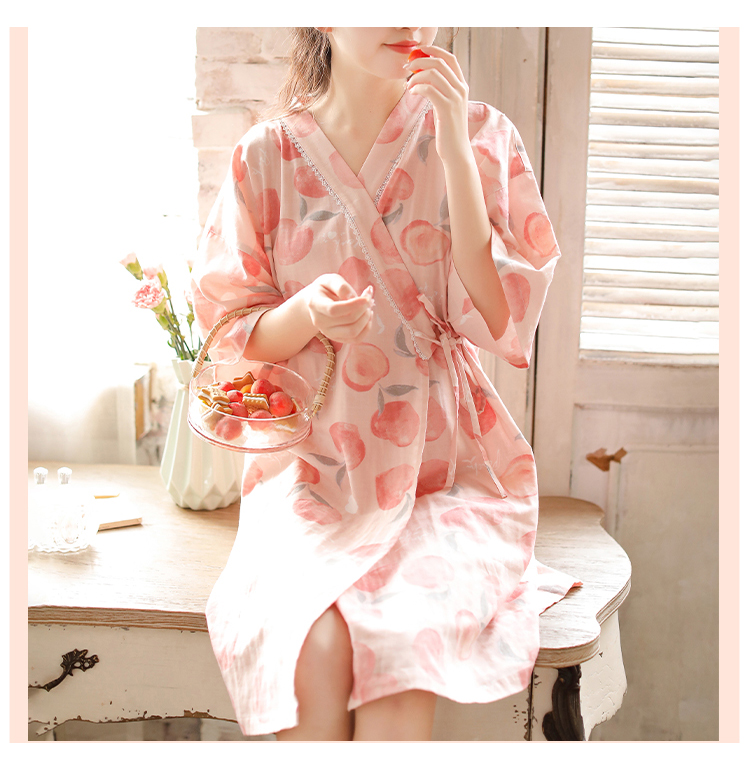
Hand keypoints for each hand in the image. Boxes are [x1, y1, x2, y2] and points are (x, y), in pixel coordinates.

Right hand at [305, 274, 373, 342]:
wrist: (315, 303)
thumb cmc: (323, 289)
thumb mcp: (329, 280)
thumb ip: (341, 286)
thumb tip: (353, 297)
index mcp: (315, 304)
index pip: (334, 309)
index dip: (353, 305)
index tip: (366, 298)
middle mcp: (320, 322)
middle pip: (348, 320)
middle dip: (364, 308)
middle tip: (369, 297)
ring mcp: (328, 333)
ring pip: (353, 332)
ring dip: (366, 319)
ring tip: (368, 307)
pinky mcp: (337, 339)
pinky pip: (356, 339)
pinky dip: (366, 328)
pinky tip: (367, 316)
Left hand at [404, 45, 470, 165]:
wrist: (456, 151)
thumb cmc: (448, 131)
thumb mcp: (446, 106)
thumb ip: (440, 91)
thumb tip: (423, 77)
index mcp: (462, 86)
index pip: (450, 58)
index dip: (434, 50)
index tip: (419, 50)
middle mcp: (461, 89)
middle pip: (440, 62)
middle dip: (420, 60)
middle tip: (407, 67)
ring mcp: (455, 98)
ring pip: (433, 74)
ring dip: (416, 76)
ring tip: (408, 85)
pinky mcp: (447, 109)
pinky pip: (429, 89)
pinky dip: (417, 87)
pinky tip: (412, 93)